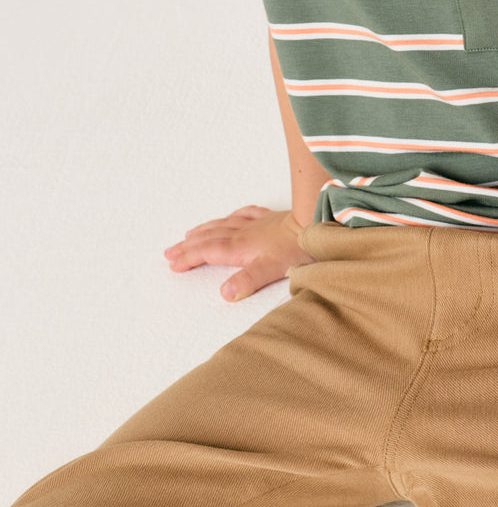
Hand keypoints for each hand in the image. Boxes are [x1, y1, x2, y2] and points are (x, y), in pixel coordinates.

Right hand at [164, 206, 315, 300]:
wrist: (318, 220)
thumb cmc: (298, 248)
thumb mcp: (272, 269)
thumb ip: (248, 280)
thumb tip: (224, 293)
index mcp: (241, 247)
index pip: (208, 252)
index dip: (189, 257)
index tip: (172, 263)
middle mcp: (245, 233)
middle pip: (209, 238)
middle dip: (188, 245)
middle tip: (170, 251)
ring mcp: (258, 223)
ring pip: (223, 225)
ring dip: (204, 230)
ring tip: (190, 233)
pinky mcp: (271, 218)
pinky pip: (245, 214)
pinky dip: (232, 216)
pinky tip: (230, 216)